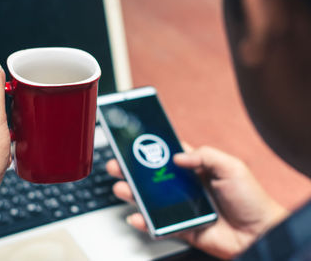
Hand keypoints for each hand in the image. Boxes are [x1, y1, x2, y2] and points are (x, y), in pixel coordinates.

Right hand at [106, 145, 288, 259]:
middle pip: (153, 176)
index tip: (134, 143)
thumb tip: (178, 156)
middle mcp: (186, 186)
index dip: (152, 148)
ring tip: (121, 188)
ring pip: (151, 199)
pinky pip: (158, 223)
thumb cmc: (250, 198)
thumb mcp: (231, 166)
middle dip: (133, 170)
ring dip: (133, 193)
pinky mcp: (180, 226)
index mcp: (197, 168)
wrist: (259, 233)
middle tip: (118, 165)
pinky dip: (144, 221)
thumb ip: (204, 155)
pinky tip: (136, 216)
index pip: (169, 154)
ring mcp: (181, 206)